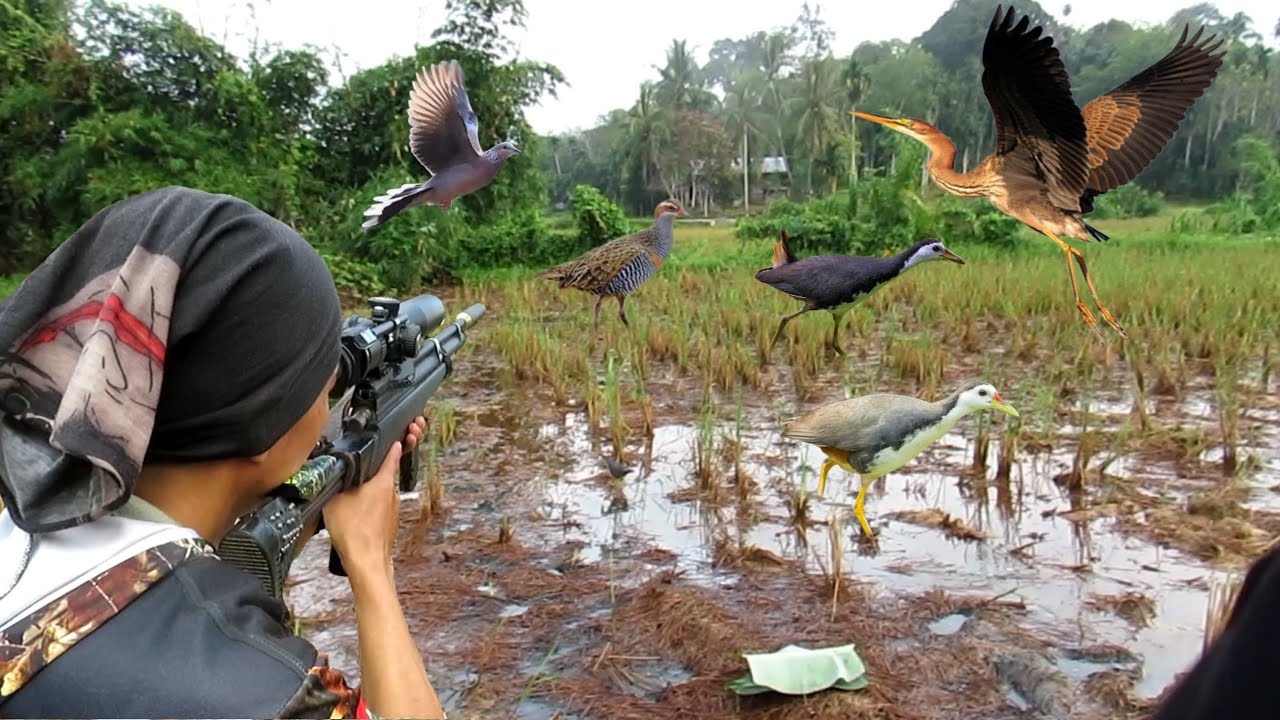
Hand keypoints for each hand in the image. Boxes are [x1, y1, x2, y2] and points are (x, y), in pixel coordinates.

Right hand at [322, 416, 426, 573]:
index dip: (392, 445)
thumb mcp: (335, 498)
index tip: (395, 437)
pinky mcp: (390, 524)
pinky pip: (379, 510)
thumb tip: (334, 471)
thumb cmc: (353, 531)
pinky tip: (355, 518)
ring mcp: (393, 510)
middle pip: (383, 475)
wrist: (367, 562)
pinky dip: (369, 509)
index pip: (392, 455)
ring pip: (381, 494)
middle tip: (354, 476)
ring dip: (368, 494)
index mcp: (383, 481)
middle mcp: (393, 493)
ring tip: (349, 501)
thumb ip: (336, 480)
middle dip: (370, 474)